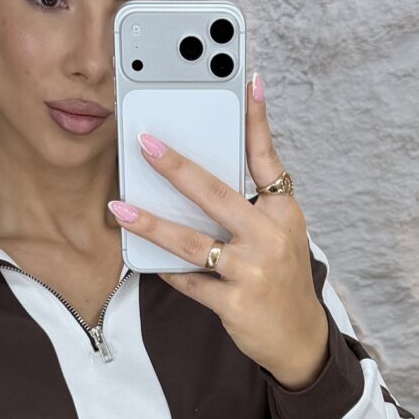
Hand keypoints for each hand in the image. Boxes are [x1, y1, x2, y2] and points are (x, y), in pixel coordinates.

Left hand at [107, 73, 330, 388]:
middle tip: (145, 144)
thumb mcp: (281, 232)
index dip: (257, 120)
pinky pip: (189, 281)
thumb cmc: (282, 275)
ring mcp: (253, 271)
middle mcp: (270, 237)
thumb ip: (252, 201)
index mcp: (282, 213)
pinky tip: (146, 258)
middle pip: (216, 194)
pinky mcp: (235, 303)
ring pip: (192, 242)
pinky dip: (167, 269)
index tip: (248, 81)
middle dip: (177, 167)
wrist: (299, 337)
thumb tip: (204, 171)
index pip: (267, 159)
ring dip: (151, 223)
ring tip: (119, 209)